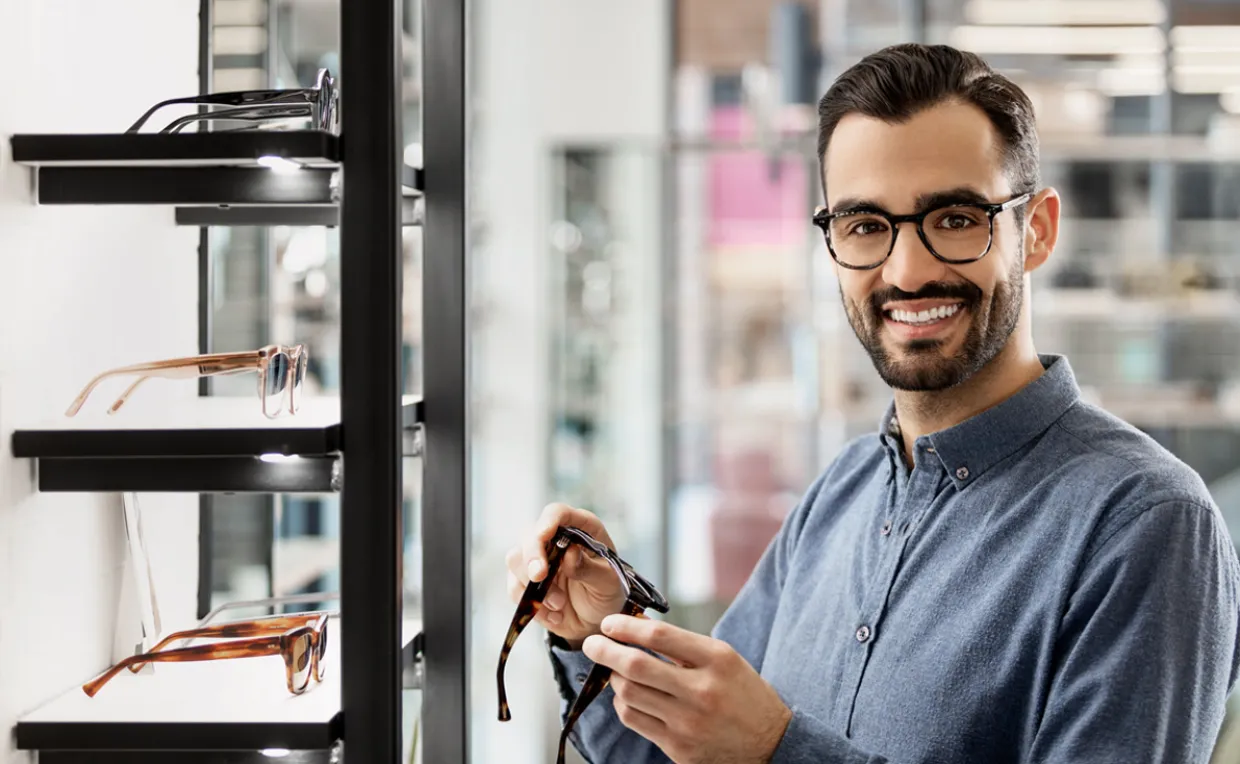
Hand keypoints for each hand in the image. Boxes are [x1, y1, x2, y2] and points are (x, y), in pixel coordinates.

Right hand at [505, 503, 627, 648]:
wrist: (596, 621)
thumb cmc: (607, 593)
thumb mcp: (608, 582)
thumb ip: (590, 568)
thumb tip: (569, 552)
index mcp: (580, 528)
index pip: (557, 513)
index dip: (548, 521)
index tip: (543, 535)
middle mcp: (554, 539)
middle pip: (529, 534)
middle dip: (531, 556)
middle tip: (538, 576)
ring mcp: (537, 560)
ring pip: (515, 560)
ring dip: (532, 585)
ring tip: (559, 604)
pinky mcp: (525, 582)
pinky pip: (515, 589)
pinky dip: (532, 605)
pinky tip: (554, 615)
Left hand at [582, 614, 791, 763]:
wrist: (770, 744)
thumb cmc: (743, 694)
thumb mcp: (725, 659)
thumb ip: (683, 646)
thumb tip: (636, 629)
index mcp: (717, 660)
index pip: (659, 637)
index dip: (626, 627)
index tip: (609, 623)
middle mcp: (702, 691)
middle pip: (636, 666)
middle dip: (605, 651)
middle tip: (592, 644)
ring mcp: (689, 723)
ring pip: (630, 695)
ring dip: (614, 679)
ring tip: (614, 670)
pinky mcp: (679, 748)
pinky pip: (635, 721)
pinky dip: (623, 704)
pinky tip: (627, 695)